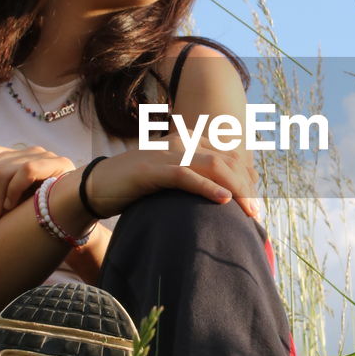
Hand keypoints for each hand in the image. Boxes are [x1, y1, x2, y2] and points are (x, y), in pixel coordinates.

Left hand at [0, 143, 74, 232]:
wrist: (77, 217)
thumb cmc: (40, 212)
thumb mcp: (10, 203)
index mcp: (13, 158)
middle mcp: (25, 152)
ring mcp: (42, 155)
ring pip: (2, 171)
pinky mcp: (57, 164)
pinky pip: (24, 172)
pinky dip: (13, 191)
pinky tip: (11, 209)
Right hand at [75, 143, 259, 220]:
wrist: (97, 185)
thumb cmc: (136, 186)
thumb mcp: (171, 179)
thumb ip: (193, 180)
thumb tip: (222, 198)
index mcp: (187, 141)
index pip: (229, 155)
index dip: (247, 177)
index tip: (256, 201)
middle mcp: (181, 142)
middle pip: (226, 161)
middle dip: (246, 188)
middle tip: (256, 214)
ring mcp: (167, 154)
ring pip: (213, 166)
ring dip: (236, 190)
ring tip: (249, 211)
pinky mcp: (152, 170)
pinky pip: (185, 176)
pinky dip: (207, 187)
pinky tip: (223, 199)